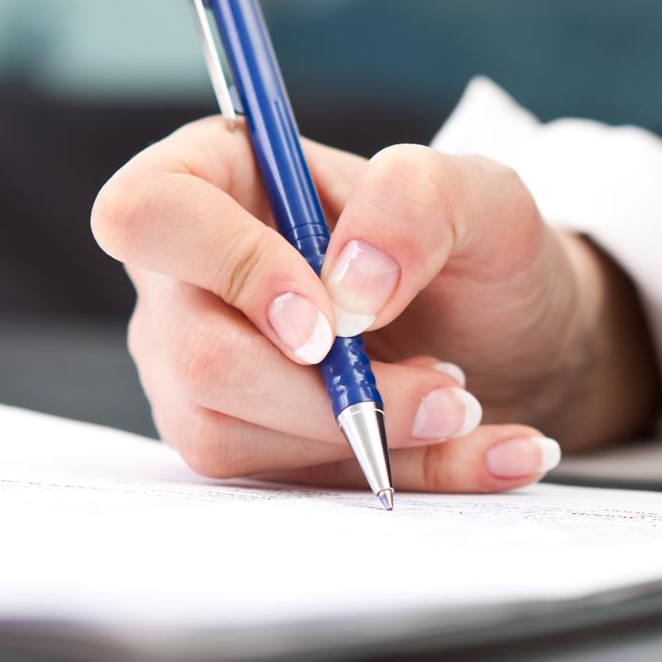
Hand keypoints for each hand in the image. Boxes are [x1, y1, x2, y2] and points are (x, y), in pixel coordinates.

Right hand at [91, 118, 659, 491]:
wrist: (515, 341)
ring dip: (366, 437)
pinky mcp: (234, 441)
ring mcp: (194, 367)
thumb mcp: (482, 194)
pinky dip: (397, 475)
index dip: (229, 267)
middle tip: (445, 383)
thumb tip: (348, 286)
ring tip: (461, 405)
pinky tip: (482, 451)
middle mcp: (185, 276)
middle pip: (197, 353)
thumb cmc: (478, 249)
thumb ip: (416, 202)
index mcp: (217, 175)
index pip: (146, 212)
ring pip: (228, 435)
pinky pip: (283, 486)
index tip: (331, 321)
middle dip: (328, 391)